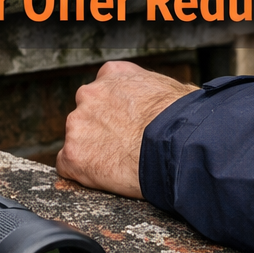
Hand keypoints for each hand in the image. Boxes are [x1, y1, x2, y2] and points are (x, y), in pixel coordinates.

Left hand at [55, 61, 197, 198]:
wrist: (178, 144)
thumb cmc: (186, 119)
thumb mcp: (172, 90)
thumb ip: (152, 93)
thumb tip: (164, 104)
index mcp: (112, 74)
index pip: (104, 92)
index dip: (117, 114)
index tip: (129, 127)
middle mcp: (89, 94)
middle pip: (88, 116)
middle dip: (103, 131)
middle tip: (126, 148)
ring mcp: (78, 124)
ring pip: (78, 140)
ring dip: (93, 152)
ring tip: (122, 164)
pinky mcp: (73, 155)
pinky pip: (68, 166)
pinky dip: (83, 174)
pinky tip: (105, 177)